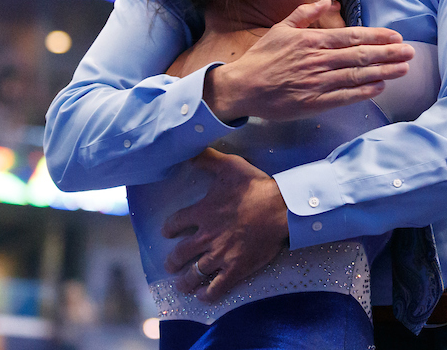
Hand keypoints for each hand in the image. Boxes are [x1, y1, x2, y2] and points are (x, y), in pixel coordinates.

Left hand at [162, 149, 288, 300]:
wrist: (279, 208)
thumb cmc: (255, 186)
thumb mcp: (229, 165)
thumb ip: (207, 158)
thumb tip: (188, 150)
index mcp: (202, 212)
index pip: (175, 223)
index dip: (169, 228)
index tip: (167, 232)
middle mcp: (206, 237)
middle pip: (180, 254)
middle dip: (172, 261)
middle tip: (170, 264)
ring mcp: (220, 255)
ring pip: (194, 274)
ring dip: (185, 281)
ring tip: (181, 285)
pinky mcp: (235, 269)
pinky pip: (216, 288)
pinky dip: (207, 294)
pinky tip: (203, 296)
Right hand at [204, 0, 413, 122]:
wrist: (242, 87)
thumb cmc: (262, 57)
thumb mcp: (281, 28)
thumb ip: (305, 15)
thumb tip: (327, 2)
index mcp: (311, 41)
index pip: (351, 37)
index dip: (376, 37)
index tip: (396, 36)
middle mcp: (318, 60)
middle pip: (359, 56)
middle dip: (388, 53)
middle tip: (410, 52)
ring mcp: (317, 82)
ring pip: (356, 76)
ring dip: (383, 71)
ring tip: (403, 69)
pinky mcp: (314, 103)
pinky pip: (344, 96)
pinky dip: (363, 92)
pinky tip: (380, 87)